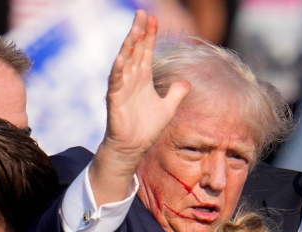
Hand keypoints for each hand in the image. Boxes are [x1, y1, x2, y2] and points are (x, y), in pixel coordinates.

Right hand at [90, 10, 190, 205]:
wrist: (133, 148)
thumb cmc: (146, 128)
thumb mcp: (168, 108)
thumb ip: (176, 94)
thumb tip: (186, 83)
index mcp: (142, 78)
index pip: (145, 51)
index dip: (149, 35)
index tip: (153, 19)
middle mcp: (131, 79)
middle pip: (135, 50)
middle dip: (139, 32)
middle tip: (143, 14)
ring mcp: (121, 87)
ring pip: (124, 60)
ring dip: (129, 44)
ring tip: (135, 28)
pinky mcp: (114, 99)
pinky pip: (116, 80)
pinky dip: (118, 68)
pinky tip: (122, 56)